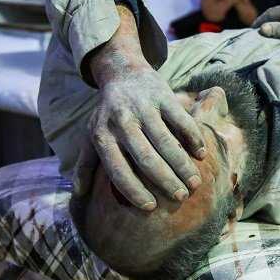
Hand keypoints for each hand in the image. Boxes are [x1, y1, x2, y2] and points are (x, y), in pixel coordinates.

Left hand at [74, 5, 205, 209]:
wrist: (123, 72)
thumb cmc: (108, 112)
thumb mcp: (91, 134)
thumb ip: (84, 164)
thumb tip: (78, 194)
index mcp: (103, 135)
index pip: (118, 170)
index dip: (134, 191)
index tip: (150, 207)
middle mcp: (122, 122)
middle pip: (146, 158)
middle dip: (165, 180)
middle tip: (180, 197)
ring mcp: (144, 108)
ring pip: (166, 142)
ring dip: (182, 165)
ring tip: (195, 182)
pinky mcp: (164, 97)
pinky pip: (181, 121)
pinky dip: (192, 138)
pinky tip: (201, 154)